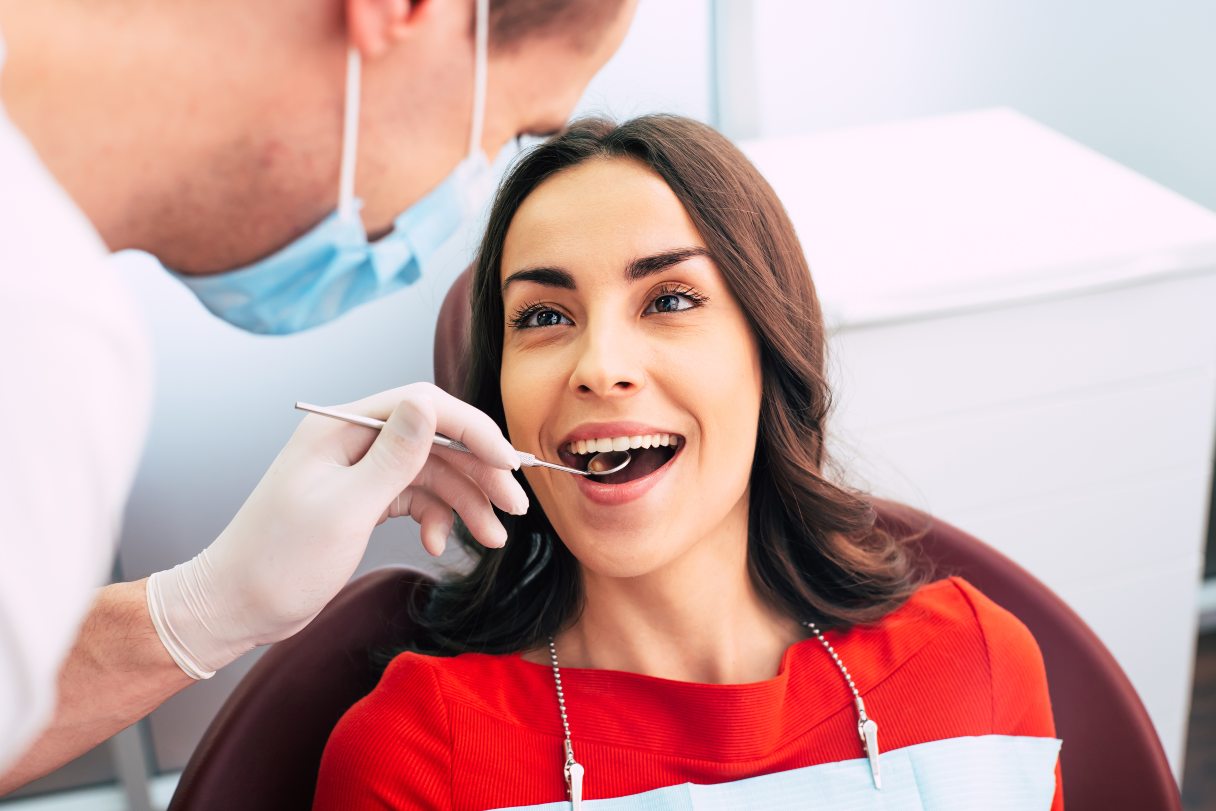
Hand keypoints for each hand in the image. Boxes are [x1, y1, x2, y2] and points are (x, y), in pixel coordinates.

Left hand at [145, 383, 527, 677]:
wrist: (234, 609)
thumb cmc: (276, 563)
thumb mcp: (344, 510)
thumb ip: (393, 456)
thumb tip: (430, 402)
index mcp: (340, 427)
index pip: (422, 405)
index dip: (472, 430)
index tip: (506, 464)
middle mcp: (353, 440)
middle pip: (434, 440)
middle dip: (478, 473)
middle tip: (515, 507)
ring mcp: (359, 471)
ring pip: (432, 473)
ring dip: (466, 503)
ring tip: (494, 538)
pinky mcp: (364, 500)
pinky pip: (416, 498)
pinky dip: (437, 519)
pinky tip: (439, 546)